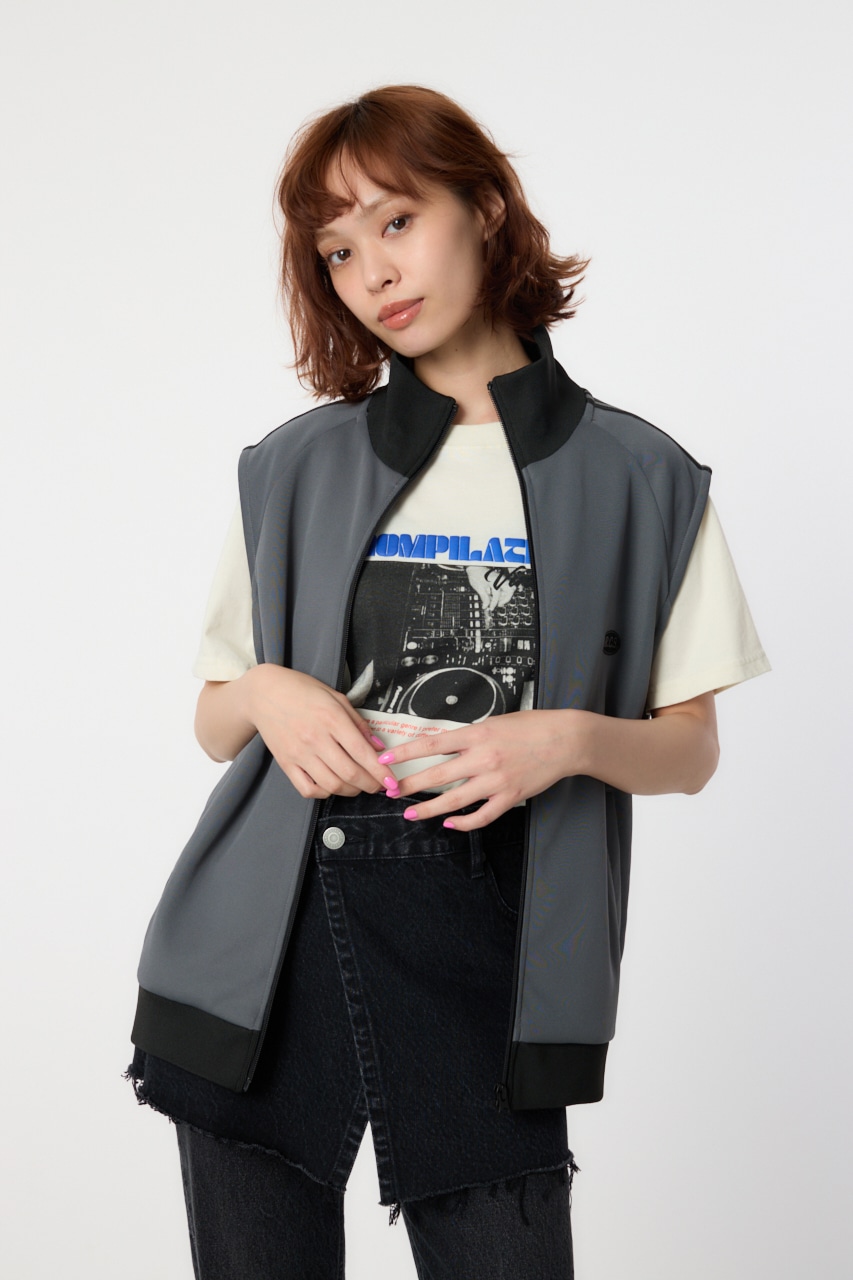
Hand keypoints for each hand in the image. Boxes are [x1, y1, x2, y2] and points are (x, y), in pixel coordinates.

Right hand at [247, 665, 388, 799]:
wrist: (263, 693)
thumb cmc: (303, 691)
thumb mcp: (336, 697)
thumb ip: (359, 723)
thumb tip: (379, 747)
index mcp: (331, 718)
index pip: (362, 752)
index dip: (381, 771)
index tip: (392, 781)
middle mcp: (315, 738)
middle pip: (349, 773)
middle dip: (370, 785)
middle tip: (379, 786)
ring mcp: (299, 753)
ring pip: (331, 785)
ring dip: (351, 791)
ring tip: (359, 786)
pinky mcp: (285, 763)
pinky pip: (307, 789)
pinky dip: (324, 793)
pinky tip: (333, 786)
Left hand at [378, 710, 583, 829]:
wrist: (565, 740)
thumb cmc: (531, 726)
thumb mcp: (495, 721)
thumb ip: (469, 735)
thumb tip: (443, 746)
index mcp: (477, 734)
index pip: (431, 744)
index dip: (405, 753)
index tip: (385, 761)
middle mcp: (483, 758)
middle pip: (437, 774)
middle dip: (410, 785)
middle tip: (390, 792)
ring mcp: (496, 780)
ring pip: (454, 799)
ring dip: (429, 809)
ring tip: (411, 814)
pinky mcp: (510, 797)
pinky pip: (482, 816)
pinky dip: (464, 823)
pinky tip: (450, 823)